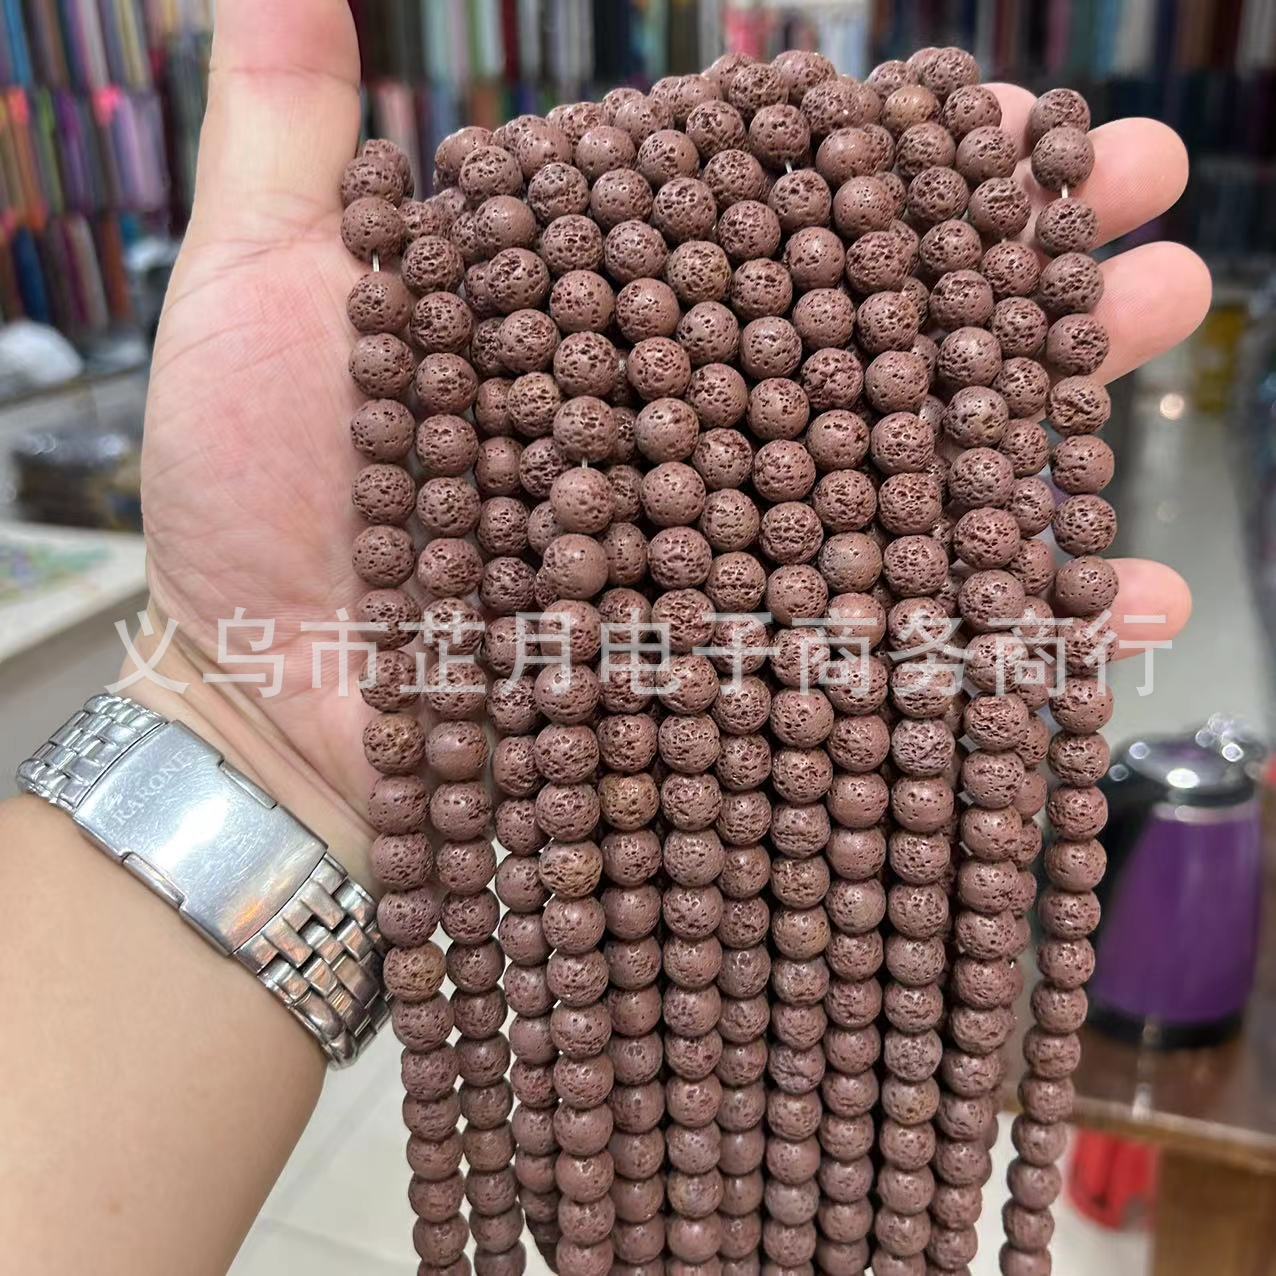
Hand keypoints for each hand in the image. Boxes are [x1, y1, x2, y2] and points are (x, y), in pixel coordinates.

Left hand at [136, 2, 1202, 868]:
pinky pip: (898, 655)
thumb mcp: (262, 295)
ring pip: (919, 483)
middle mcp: (692, 435)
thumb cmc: (249, 506)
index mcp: (614, 331)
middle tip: (1152, 218)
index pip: (787, 230)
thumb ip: (299, 136)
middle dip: (1024, 274)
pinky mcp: (739, 678)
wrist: (255, 705)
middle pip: (882, 345)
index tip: (1016, 125)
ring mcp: (727, 561)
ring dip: (1055, 421)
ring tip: (1166, 332)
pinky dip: (1013, 643)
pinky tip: (1116, 599)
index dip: (904, 177)